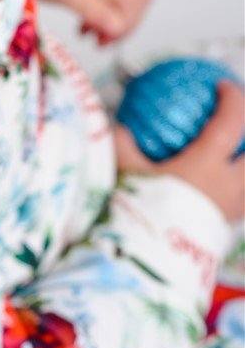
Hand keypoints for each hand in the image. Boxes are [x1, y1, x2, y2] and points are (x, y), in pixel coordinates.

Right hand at [113, 79, 244, 222]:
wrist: (155, 262)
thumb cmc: (143, 212)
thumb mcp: (127, 172)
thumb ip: (122, 145)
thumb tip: (115, 126)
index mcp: (208, 163)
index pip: (232, 121)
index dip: (233, 99)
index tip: (224, 85)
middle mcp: (229, 185)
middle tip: (237, 124)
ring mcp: (232, 209)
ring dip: (242, 163)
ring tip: (231, 156)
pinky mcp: (226, 228)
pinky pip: (240, 200)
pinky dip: (236, 186)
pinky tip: (218, 186)